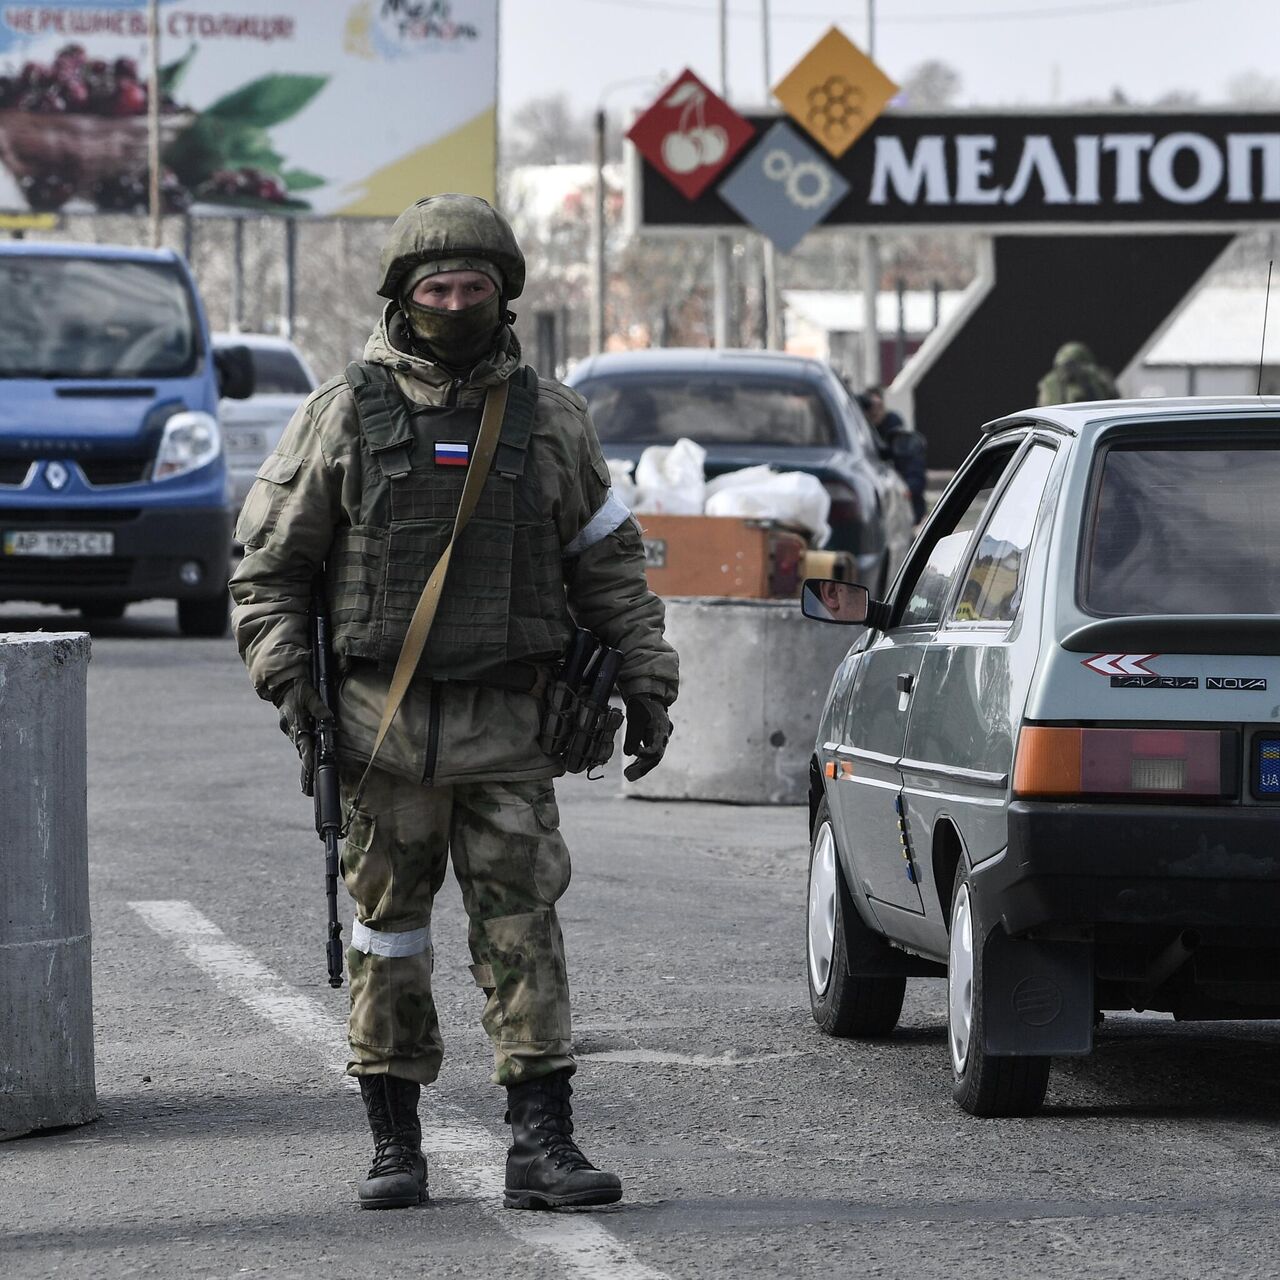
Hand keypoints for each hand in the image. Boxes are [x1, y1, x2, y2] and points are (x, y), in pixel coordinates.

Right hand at [271, 677, 332, 793]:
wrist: (282, 685)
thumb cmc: (298, 688)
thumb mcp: (309, 694)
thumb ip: (318, 707)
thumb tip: (328, 718)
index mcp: (295, 721)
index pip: (303, 742)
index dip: (307, 756)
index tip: (310, 768)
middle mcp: (291, 728)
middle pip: (301, 750)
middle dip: (306, 767)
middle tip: (308, 787)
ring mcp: (290, 729)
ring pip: (300, 748)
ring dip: (305, 763)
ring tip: (308, 783)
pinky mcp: (292, 729)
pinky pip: (300, 743)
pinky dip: (305, 753)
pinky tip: (309, 766)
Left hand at [623, 695, 671, 781]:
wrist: (647, 695)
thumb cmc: (641, 705)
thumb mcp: (635, 716)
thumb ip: (633, 734)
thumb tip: (629, 753)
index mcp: (661, 729)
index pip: (655, 749)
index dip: (644, 754)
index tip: (632, 752)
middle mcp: (663, 736)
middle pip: (656, 757)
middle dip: (642, 768)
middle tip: (628, 776)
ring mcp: (660, 739)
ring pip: (653, 757)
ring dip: (641, 767)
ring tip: (627, 775)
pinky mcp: (654, 740)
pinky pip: (650, 753)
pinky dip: (641, 761)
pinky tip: (631, 768)